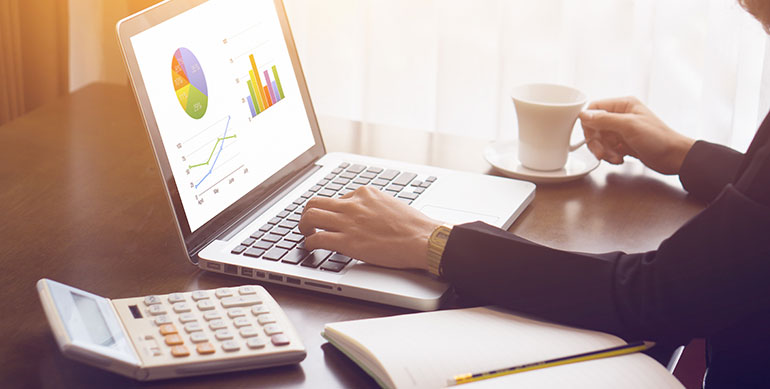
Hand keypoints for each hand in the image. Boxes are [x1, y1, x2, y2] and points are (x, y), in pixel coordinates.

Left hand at [299, 186, 440, 269]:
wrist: (422, 239)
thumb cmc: (414, 226)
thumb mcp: (392, 205)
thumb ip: (375, 208)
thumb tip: (369, 217)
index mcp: (365, 193)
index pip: (338, 197)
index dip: (333, 210)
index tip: (332, 217)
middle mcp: (353, 204)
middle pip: (317, 201)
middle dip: (308, 212)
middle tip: (308, 222)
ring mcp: (348, 222)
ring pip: (310, 215)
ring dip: (303, 225)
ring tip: (305, 232)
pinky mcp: (347, 241)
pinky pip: (317, 238)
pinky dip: (309, 243)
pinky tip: (311, 247)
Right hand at [579, 97, 695, 174]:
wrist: (674, 157)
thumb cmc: (658, 139)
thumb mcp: (629, 126)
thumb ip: (604, 119)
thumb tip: (583, 114)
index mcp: (623, 105)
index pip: (594, 109)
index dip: (588, 123)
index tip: (590, 136)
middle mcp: (621, 116)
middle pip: (594, 127)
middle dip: (597, 142)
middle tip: (602, 152)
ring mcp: (622, 130)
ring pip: (600, 140)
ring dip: (604, 151)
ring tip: (615, 157)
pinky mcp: (623, 143)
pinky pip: (607, 148)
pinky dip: (610, 155)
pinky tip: (620, 159)